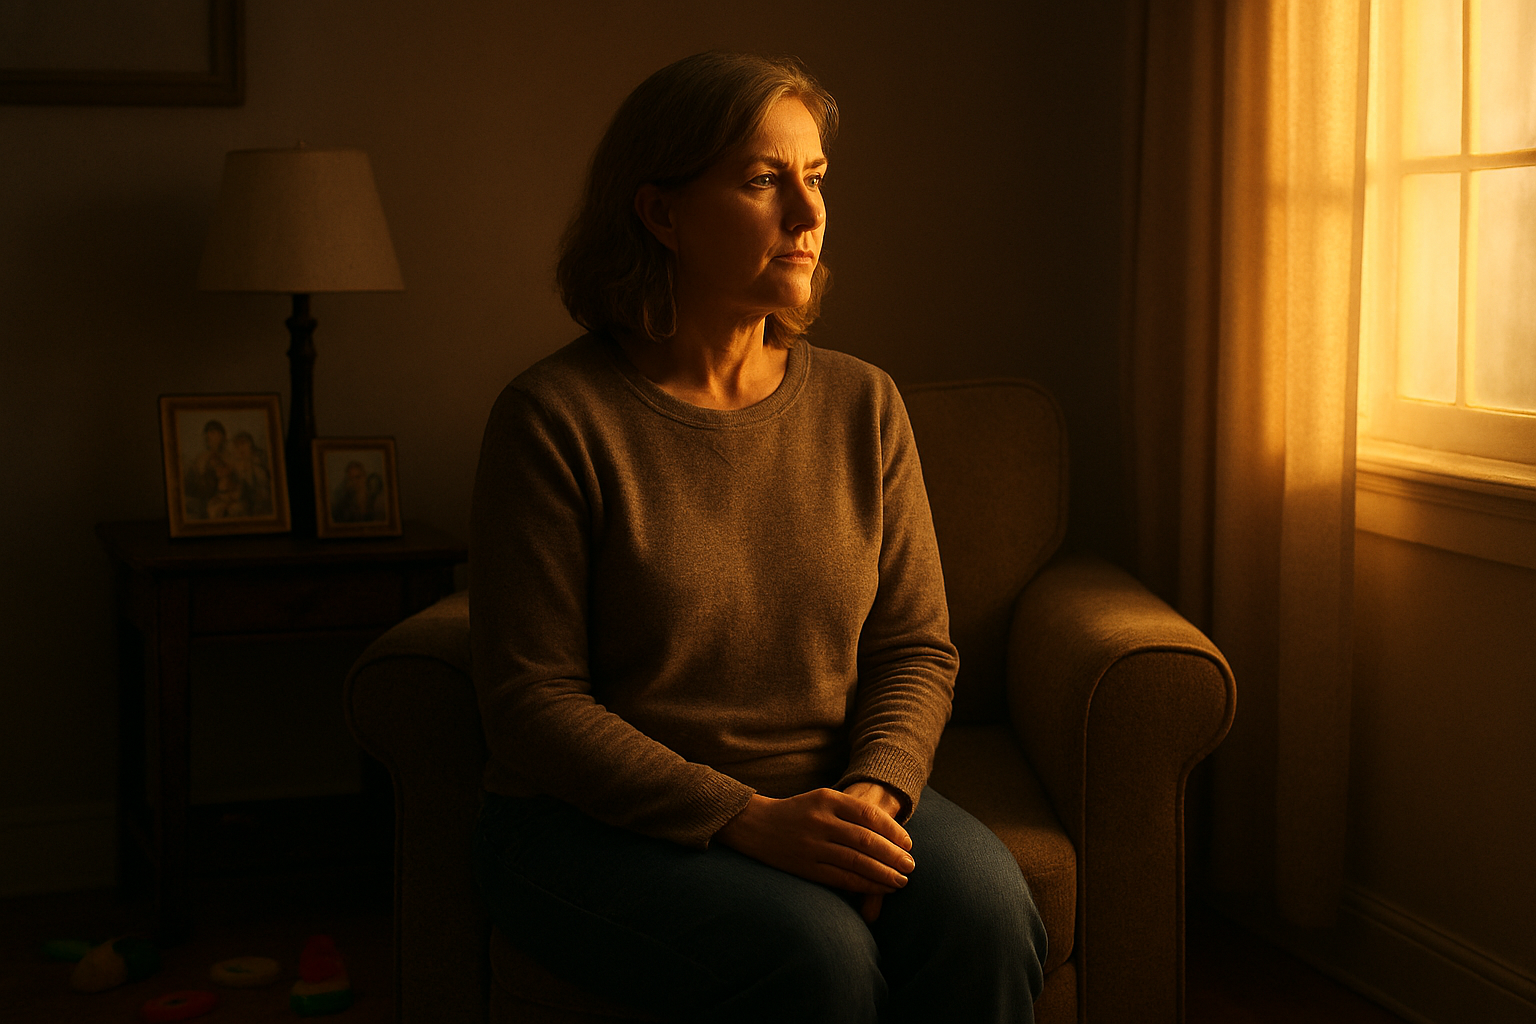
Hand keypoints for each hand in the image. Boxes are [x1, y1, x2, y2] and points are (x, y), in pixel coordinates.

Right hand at [713, 788, 914, 912]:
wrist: (755, 825)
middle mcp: (821, 821)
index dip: (893, 831)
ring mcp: (812, 845)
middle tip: (911, 866)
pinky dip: (864, 885)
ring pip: (857, 862)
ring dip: (883, 874)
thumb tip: (891, 830)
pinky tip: (880, 889)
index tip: (908, 844)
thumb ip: (851, 810)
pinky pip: (841, 879)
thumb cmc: (798, 812)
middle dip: (893, 856)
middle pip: (867, 840)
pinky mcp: (806, 867)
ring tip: (902, 881)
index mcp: (828, 799)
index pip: (870, 815)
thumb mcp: (823, 799)